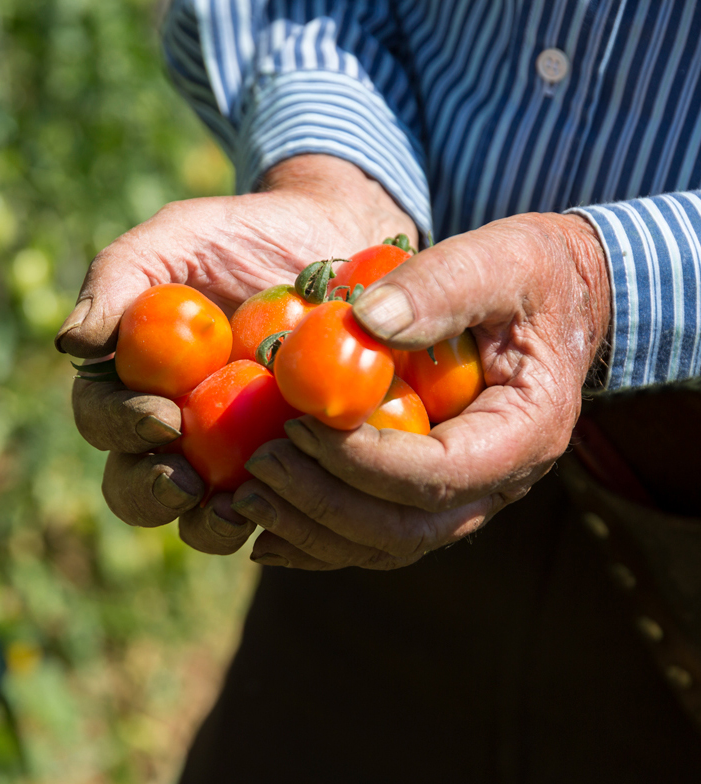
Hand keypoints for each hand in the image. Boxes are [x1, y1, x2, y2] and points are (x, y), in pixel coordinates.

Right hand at [54, 155, 416, 553]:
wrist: (330, 241)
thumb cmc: (244, 237)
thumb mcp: (179, 237)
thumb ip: (119, 277)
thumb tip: (70, 343)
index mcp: (135, 381)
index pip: (103, 419)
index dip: (121, 427)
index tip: (162, 417)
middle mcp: (176, 428)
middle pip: (137, 487)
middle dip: (152, 492)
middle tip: (186, 482)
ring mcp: (233, 455)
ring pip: (202, 518)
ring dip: (211, 525)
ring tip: (241, 510)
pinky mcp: (291, 465)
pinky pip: (280, 509)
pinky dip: (284, 515)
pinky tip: (301, 501)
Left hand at [230, 212, 610, 569]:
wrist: (559, 300)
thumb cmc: (531, 274)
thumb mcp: (496, 261)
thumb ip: (438, 287)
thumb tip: (362, 321)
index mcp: (524, 433)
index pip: (439, 475)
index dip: (362, 461)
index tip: (297, 426)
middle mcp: (499, 481)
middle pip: (406, 528)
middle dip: (324, 504)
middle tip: (259, 467)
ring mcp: (467, 494)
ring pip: (386, 544)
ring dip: (312, 530)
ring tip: (246, 500)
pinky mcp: (434, 488)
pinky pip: (377, 532)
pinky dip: (320, 535)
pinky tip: (267, 525)